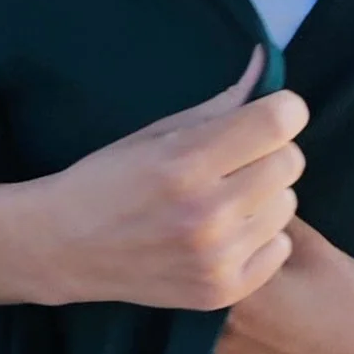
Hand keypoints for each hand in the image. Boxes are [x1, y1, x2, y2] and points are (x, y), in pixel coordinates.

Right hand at [13, 46, 307, 308]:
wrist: (62, 248)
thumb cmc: (110, 179)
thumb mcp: (157, 133)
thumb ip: (221, 102)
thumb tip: (266, 63)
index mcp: (186, 162)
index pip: (279, 122)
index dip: (282, 110)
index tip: (271, 114)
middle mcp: (205, 212)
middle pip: (290, 162)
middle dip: (270, 153)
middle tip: (236, 162)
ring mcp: (215, 257)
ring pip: (289, 204)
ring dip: (264, 196)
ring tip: (225, 199)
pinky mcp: (221, 290)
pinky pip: (281, 247)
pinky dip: (261, 237)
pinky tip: (225, 234)